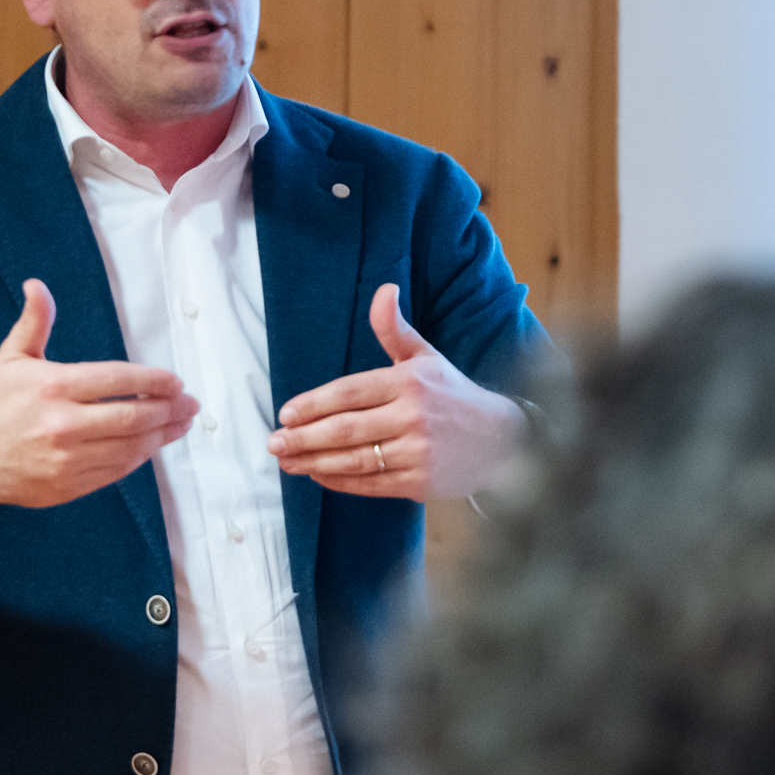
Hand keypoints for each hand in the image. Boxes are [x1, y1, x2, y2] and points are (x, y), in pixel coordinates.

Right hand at [0, 279, 199, 507]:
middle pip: (132, 416)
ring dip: (162, 435)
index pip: (116, 380)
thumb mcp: (10, 359)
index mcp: (52, 388)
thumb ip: (33, 323)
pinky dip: (140, 457)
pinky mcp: (70, 484)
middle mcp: (63, 425)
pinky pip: (116, 470)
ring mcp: (68, 458)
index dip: (152, 380)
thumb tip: (37, 286)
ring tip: (182, 423)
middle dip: (169, 409)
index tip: (174, 381)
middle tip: (190, 404)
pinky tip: (153, 444)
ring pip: (130, 447)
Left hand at [267, 284, 523, 499]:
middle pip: (346, 429)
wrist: (500, 440)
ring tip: (287, 461)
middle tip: (274, 442)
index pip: (351, 393)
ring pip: (354, 459)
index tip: (286, 414)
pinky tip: (317, 475)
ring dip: (314, 462)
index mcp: (410, 382)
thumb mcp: (426, 357)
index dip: (314, 404)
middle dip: (304, 438)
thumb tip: (384, 290)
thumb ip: (395, 329)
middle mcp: (413, 417)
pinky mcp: (420, 483)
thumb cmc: (453, 395)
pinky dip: (340, 481)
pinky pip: (371, 484)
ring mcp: (417, 452)